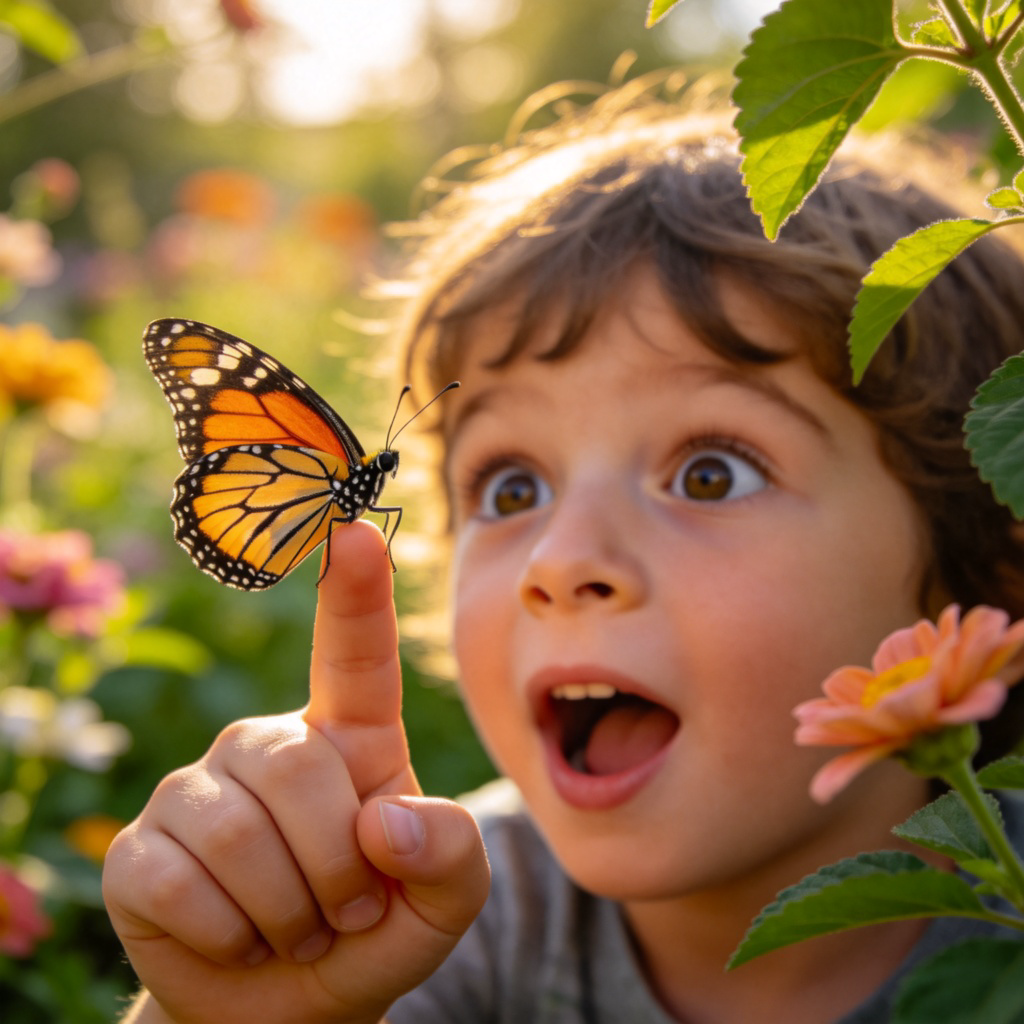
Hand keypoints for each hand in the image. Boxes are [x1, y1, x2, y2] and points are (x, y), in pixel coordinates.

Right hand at [103, 522, 489, 1023]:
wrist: (289, 1004)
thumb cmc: (376, 929)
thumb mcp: (444, 901)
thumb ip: (452, 855)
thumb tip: (384, 821)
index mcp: (352, 736)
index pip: (356, 652)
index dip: (356, 591)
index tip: (354, 530)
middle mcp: (270, 742)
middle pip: (300, 773)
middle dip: (337, 871)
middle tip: (344, 912)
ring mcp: (199, 788)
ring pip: (241, 834)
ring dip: (287, 911)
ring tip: (295, 925)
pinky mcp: (141, 847)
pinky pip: (180, 882)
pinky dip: (226, 935)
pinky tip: (235, 935)